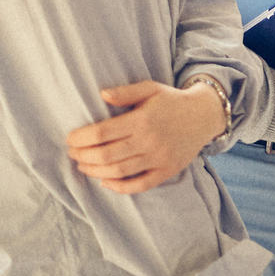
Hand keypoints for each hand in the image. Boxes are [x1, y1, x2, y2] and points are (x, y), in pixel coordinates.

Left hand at [66, 79, 225, 193]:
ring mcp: (159, 159)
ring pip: (119, 171)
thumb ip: (125, 92)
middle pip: (106, 155)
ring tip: (83, 167)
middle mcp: (150, 141)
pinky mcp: (167, 171)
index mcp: (142, 120)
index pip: (102, 133)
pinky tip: (106, 182)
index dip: (81, 138)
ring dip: (95, 171)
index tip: (70, 139)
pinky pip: (140, 185)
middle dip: (83, 156)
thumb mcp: (150, 88)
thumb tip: (101, 94)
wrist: (204, 115)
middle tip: (73, 154)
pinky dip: (120, 187)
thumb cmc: (172, 101)